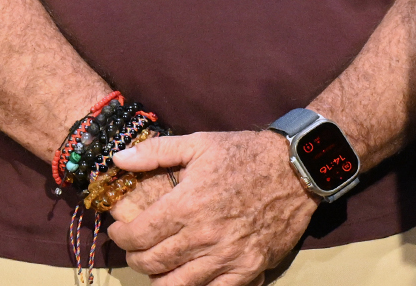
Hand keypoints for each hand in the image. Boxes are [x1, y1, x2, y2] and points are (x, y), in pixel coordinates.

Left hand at [105, 130, 316, 284]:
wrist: (298, 167)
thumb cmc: (246, 154)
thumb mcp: (201, 143)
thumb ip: (156, 152)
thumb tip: (118, 159)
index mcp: (187, 205)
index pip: (138, 236)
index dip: (121, 237)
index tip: (120, 231)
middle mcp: (204, 235)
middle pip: (152, 263)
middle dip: (136, 258)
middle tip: (138, 248)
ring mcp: (227, 255)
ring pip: (177, 285)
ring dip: (160, 279)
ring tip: (160, 267)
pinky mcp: (249, 267)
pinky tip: (191, 276)